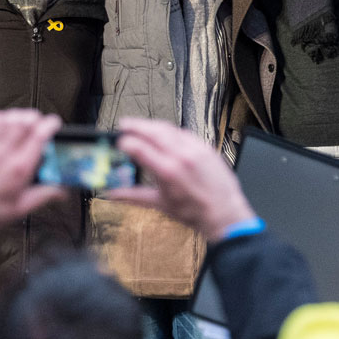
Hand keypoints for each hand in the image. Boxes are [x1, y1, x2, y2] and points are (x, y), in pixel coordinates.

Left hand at [0, 109, 65, 237]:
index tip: (54, 123)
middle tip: (39, 123)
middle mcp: (4, 155)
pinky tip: (2, 121)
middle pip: (24, 121)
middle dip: (36, 118)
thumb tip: (62, 192)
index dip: (50, 124)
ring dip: (18, 116)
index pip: (39, 135)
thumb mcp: (23, 207)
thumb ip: (46, 195)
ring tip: (23, 122)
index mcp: (19, 168)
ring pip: (6, 119)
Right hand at [110, 118, 254, 242]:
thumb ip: (134, 196)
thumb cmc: (195, 212)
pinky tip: (164, 133)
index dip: (126, 142)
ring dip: (152, 125)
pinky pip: (185, 133)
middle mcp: (182, 156)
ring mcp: (196, 150)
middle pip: (154, 131)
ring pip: (169, 128)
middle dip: (136, 126)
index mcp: (168, 172)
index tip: (118, 141)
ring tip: (141, 126)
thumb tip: (113, 195)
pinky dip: (171, 131)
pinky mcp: (206, 148)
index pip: (141, 148)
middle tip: (124, 124)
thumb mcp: (161, 204)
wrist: (224, 214)